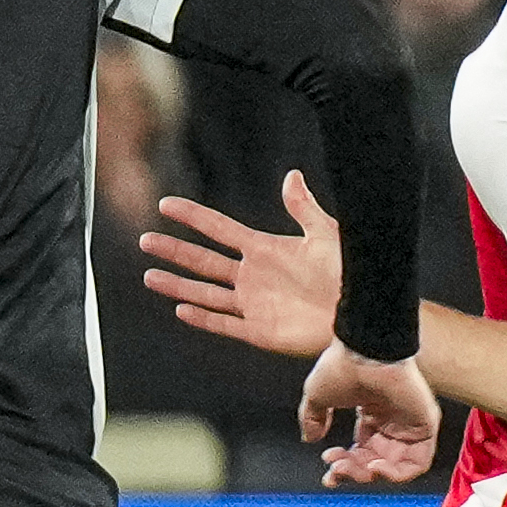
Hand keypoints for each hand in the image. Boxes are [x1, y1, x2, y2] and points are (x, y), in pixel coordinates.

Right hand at [141, 170, 345, 359]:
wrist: (361, 313)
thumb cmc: (350, 273)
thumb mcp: (325, 235)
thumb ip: (303, 208)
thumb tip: (291, 176)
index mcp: (265, 249)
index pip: (220, 229)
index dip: (193, 217)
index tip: (166, 205)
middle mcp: (253, 276)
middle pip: (203, 261)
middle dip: (174, 250)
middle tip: (144, 241)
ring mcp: (253, 304)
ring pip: (206, 293)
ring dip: (177, 285)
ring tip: (149, 276)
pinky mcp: (260, 331)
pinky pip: (224, 324)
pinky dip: (203, 318)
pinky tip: (180, 309)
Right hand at [301, 341, 439, 485]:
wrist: (364, 351)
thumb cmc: (343, 366)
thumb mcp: (318, 395)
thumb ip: (312, 418)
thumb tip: (309, 438)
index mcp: (370, 415)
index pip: (361, 453)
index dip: (344, 468)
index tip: (329, 472)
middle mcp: (391, 422)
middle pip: (375, 463)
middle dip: (353, 471)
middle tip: (337, 467)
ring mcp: (409, 425)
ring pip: (395, 468)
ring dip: (372, 476)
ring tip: (356, 469)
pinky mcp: (425, 425)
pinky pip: (418, 464)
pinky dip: (397, 474)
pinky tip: (375, 468)